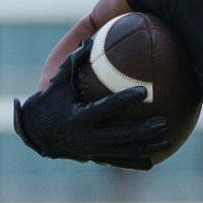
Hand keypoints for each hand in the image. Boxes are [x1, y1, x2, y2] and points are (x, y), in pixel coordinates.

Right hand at [12, 50, 177, 169]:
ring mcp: (91, 150)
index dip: (125, 100)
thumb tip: (91, 40)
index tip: (144, 92)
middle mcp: (87, 137)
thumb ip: (74, 62)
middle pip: (121, 135)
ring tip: (167, 142)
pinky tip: (153, 161)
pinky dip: (135, 162)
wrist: (34, 133)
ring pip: (123, 151)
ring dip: (146, 147)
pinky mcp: (93, 157)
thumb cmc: (48, 103)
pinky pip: (117, 161)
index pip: (107, 108)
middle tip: (164, 122)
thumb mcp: (59, 83)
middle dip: (144, 130)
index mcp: (79, 117)